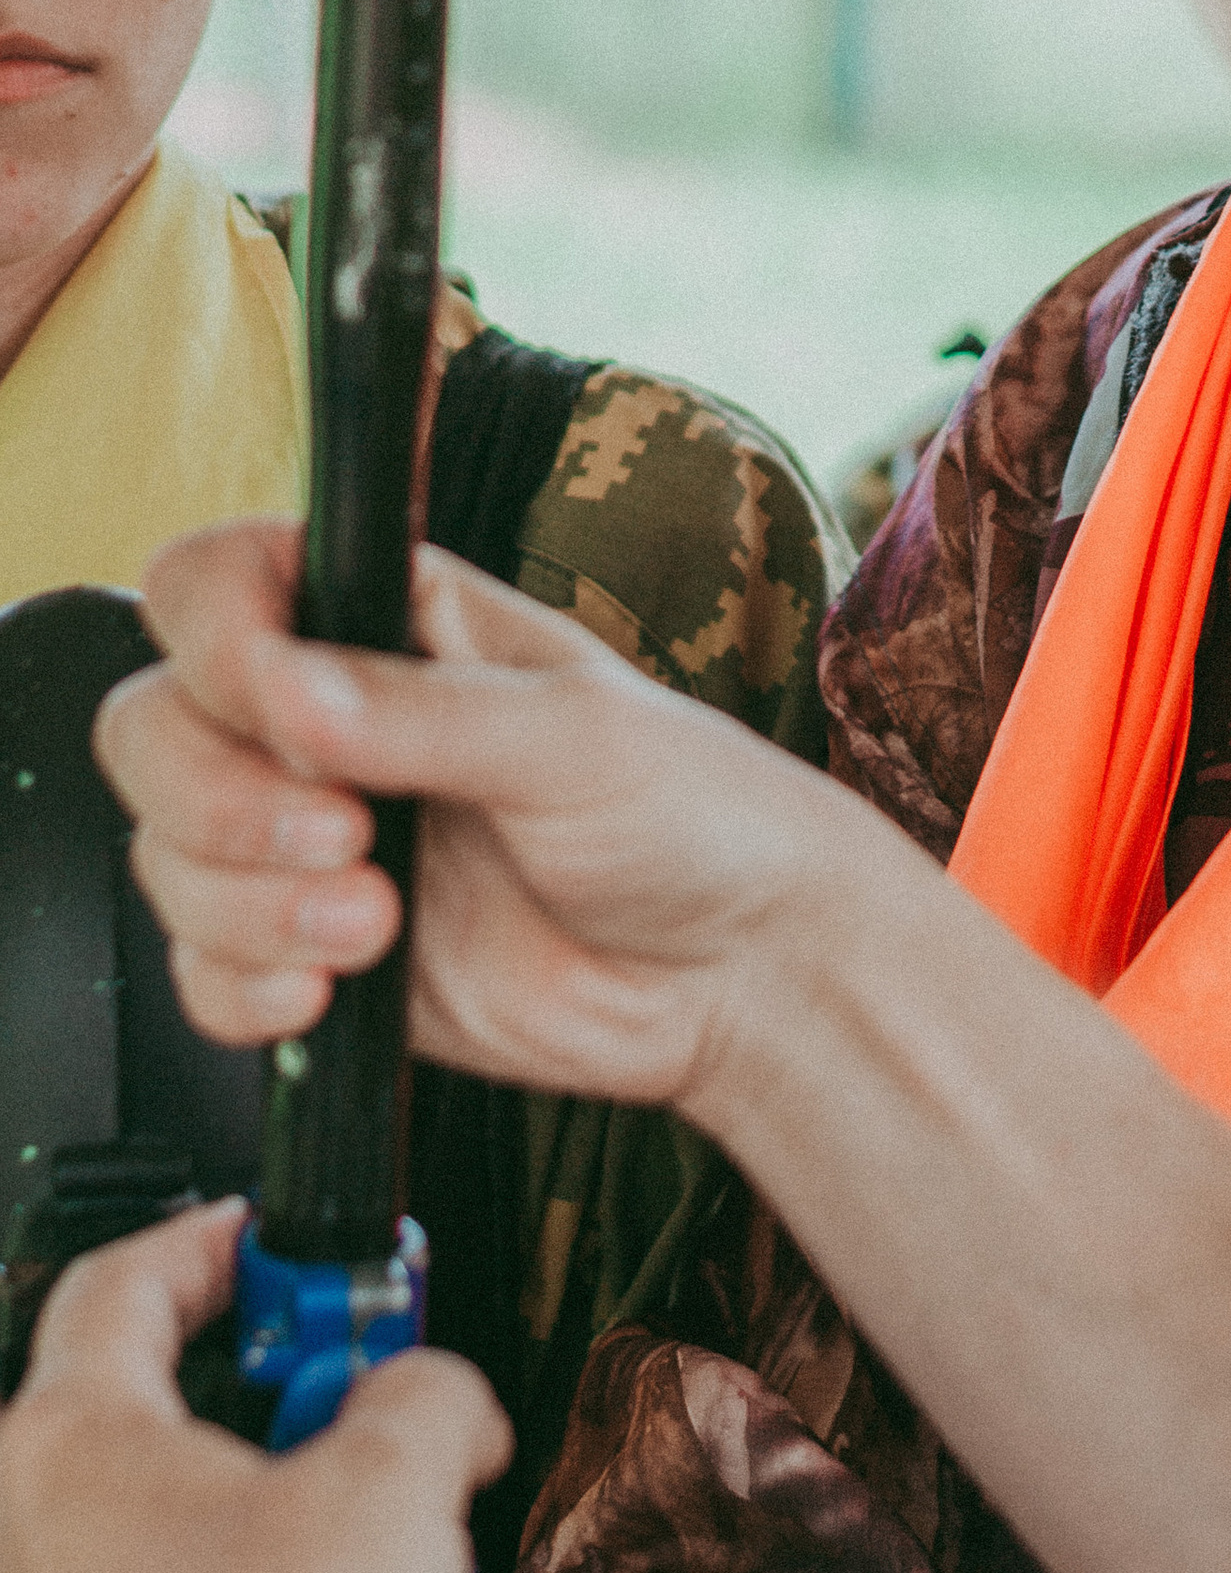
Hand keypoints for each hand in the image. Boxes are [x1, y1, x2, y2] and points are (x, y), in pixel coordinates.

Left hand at [0, 1200, 505, 1572]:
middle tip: (362, 1406)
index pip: (128, 1279)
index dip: (219, 1240)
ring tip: (361, 1553)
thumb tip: (437, 1398)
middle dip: (274, 1399)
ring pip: (162, 1528)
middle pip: (153, 1408)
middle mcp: (18, 1533)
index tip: (277, 1239)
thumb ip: (426, 1391)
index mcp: (66, 1443)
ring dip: (264, 1516)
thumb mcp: (396, 1484)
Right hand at [98, 521, 828, 1117]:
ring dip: (245, 903)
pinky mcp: (312, 952)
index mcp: (391, 620)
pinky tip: (334, 989)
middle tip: (343, 835)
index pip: (217, 583)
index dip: (213, 636)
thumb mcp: (573, 735)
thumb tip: (288, 685)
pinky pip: (199, 972)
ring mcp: (311, 840)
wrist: (735, 972)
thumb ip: (423, 713)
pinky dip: (242, 989)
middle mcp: (329, 720)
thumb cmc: (693, 811)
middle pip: (153, 725)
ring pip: (165, 853)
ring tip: (376, 922)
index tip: (276, 697)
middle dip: (218, 796)